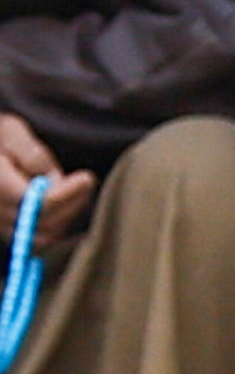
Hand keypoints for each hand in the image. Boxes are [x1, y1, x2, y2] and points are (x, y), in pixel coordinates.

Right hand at [0, 112, 95, 247]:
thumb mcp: (12, 132)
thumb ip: (33, 154)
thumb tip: (54, 180)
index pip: (39, 203)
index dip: (68, 194)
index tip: (86, 177)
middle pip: (44, 223)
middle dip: (72, 204)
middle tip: (87, 183)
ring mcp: (0, 224)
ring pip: (42, 237)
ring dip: (67, 217)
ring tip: (78, 193)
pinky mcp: (8, 231)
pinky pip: (37, 241)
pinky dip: (57, 227)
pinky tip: (67, 206)